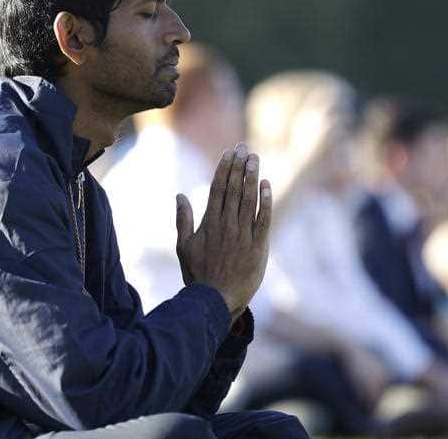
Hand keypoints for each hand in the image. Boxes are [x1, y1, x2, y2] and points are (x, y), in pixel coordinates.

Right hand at [175, 143, 271, 322]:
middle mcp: (226, 225)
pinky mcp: (258, 246)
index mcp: (209, 223)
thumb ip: (183, 220)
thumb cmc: (198, 274)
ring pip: (248, 200)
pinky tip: (267, 185)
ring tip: (255, 159)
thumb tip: (180, 195)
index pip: (218, 189)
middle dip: (239, 166)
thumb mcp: (183, 247)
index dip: (224, 169)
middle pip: (234, 189)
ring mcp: (242, 235)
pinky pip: (264, 220)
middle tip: (245, 148)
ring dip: (252, 178)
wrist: (215, 300)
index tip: (230, 152)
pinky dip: (266, 201)